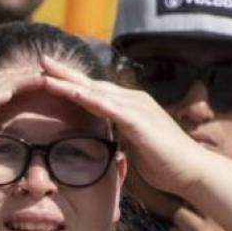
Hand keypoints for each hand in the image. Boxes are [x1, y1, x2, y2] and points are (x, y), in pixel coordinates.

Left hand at [40, 55, 206, 198]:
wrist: (191, 171)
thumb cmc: (162, 161)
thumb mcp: (131, 144)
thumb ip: (116, 136)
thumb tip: (100, 139)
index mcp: (128, 105)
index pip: (93, 90)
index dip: (69, 82)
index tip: (45, 74)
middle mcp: (132, 100)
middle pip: (91, 84)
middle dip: (64, 73)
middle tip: (40, 60)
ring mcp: (137, 108)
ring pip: (96, 92)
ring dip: (69, 82)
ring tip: (45, 73)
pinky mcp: (140, 122)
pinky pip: (111, 108)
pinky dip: (91, 99)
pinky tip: (73, 92)